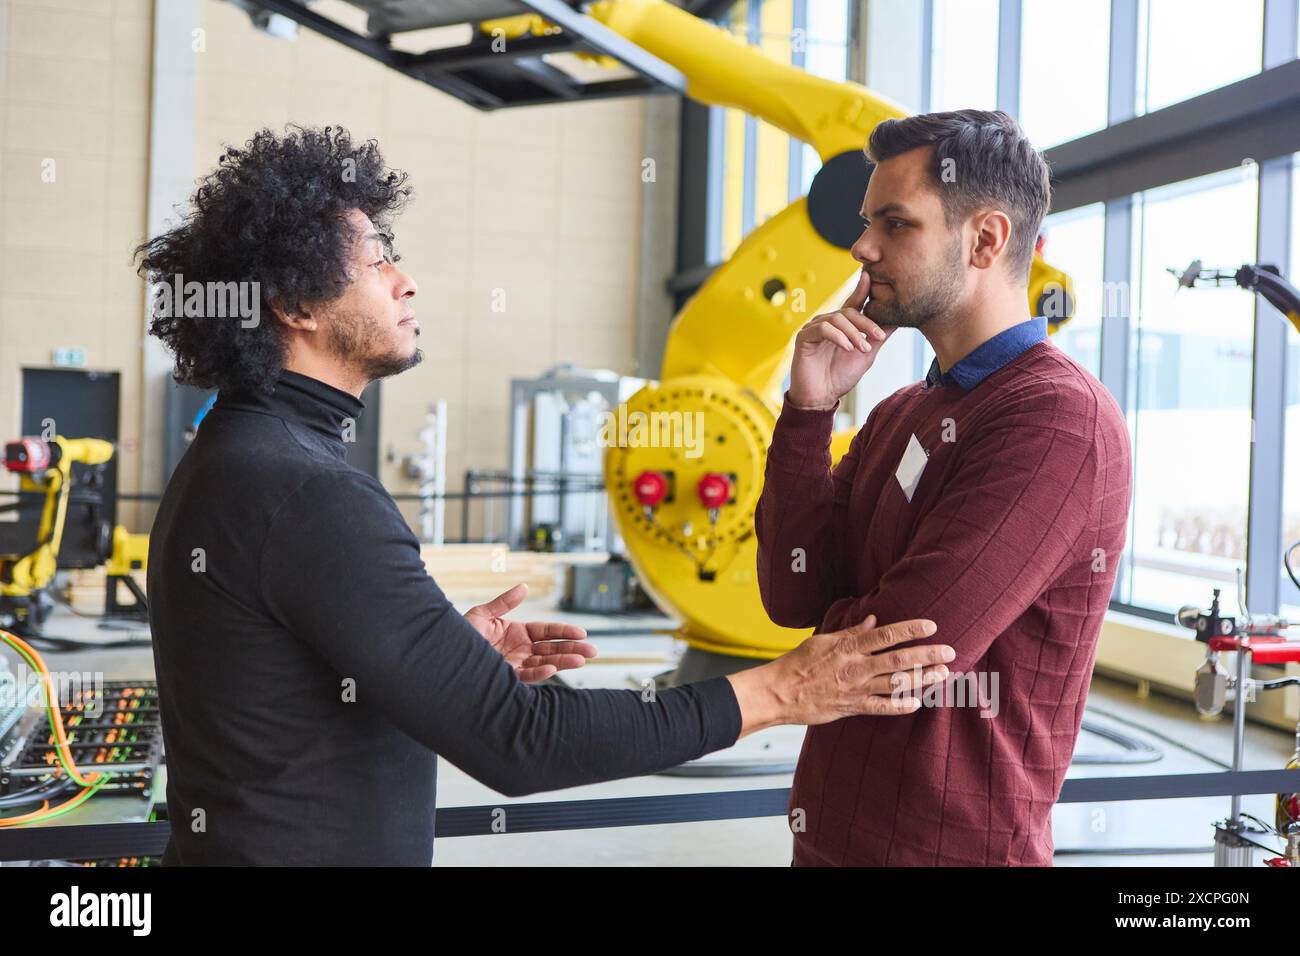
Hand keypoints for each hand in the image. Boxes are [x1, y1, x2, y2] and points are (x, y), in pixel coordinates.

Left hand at [464, 583, 596, 682]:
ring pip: (545, 663)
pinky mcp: (506, 678)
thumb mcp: (482, 615)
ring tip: (582, 660)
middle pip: (552, 649)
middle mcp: (519, 651)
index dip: (564, 631)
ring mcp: (514, 665)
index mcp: (517, 634)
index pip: (547, 632)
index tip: (581, 632)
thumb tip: (524, 587)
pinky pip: (526, 676)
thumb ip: (504, 602)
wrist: (443, 656)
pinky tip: (552, 668)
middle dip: (572, 649)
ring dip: (563, 662)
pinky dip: (540, 672)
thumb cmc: (459, 636)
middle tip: (593, 651)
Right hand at [727, 614, 951, 735]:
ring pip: (896, 682)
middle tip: (950, 651)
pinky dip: (900, 706)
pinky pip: (882, 708)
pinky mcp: (852, 707)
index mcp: (849, 646)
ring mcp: (856, 688)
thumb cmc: (799, 663)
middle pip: (899, 659)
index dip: (911, 629)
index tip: (931, 626)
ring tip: (943, 674)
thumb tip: (873, 619)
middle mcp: (856, 666)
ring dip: (923, 678)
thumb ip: (851, 631)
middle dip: (927, 655)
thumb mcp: (823, 640)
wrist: (779, 692)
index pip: (886, 634)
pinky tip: (918, 702)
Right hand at [787, 268, 894, 410]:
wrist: (821, 397)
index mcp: (841, 325)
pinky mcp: (804, 337)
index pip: (854, 303)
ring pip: (837, 319)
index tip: (870, 276)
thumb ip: (877, 337)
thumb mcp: (866, 355)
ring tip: (862, 348)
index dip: (862, 289)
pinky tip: (847, 348)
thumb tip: (897, 320)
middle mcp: (827, 323)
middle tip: (878, 336)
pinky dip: (838, 336)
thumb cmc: (840, 377)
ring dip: (853, 333)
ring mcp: (814, 329)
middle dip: (866, 323)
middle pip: (849, 311)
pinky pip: (823, 328)